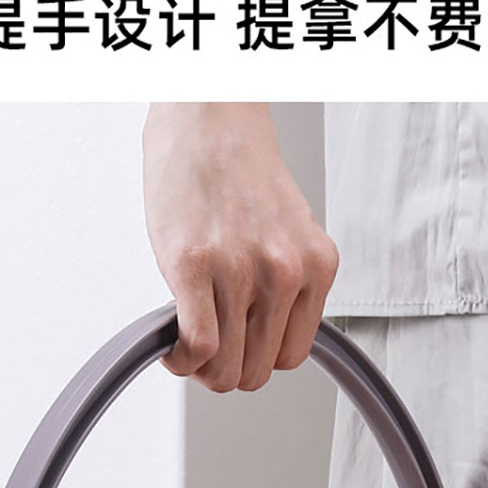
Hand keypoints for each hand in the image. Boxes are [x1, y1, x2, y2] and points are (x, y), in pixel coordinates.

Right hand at [142, 103, 339, 391]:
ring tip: (185, 343)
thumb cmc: (239, 174)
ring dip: (199, 368)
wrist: (209, 117)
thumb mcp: (288, 235)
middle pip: (257, 370)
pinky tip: (171, 346)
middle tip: (206, 348)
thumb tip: (262, 344)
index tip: (236, 347)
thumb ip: (287, 288)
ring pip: (225, 368)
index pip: (292, 357)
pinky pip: (196, 347)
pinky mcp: (193, 266)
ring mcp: (240, 269)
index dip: (257, 359)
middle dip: (227, 368)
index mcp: (316, 266)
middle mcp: (285, 270)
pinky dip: (180, 360)